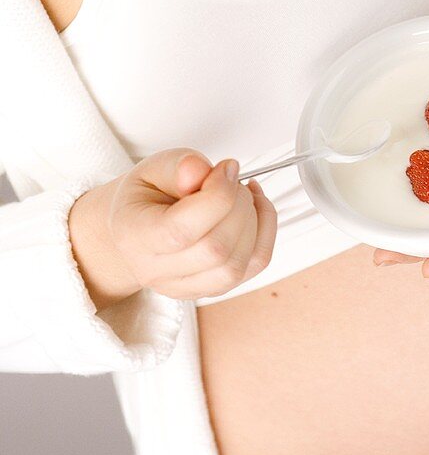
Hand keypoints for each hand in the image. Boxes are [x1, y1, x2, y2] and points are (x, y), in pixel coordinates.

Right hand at [72, 148, 277, 302]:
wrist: (135, 230)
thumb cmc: (144, 199)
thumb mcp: (151, 169)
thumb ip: (176, 166)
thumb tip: (200, 171)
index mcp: (136, 237)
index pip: (182, 230)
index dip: (218, 196)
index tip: (227, 168)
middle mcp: (158, 271)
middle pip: (216, 250)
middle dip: (238, 205)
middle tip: (232, 179)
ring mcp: (186, 286)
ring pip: (237, 265)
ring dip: (255, 220)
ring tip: (243, 192)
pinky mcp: (213, 288)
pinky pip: (254, 266)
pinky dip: (265, 231)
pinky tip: (256, 207)